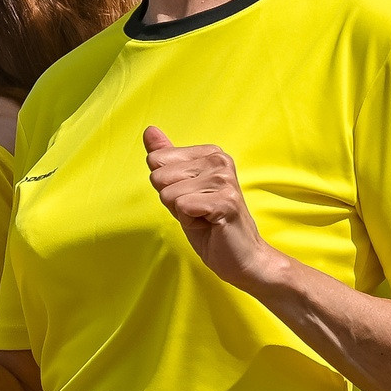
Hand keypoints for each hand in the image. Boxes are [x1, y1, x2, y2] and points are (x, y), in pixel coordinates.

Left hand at [144, 126, 279, 293]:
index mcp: (210, 153)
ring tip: (205, 218)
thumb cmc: (210, 226)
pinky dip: (189, 222)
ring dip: (182, 213)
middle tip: (198, 212)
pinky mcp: (225, 199)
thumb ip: (166, 160)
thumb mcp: (181, 190)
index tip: (191, 200)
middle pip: (160, 176)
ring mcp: (224, 179)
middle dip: (172, 201)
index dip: (167, 188)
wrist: (241, 259)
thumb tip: (149, 130)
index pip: (157, 160)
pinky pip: (182, 207)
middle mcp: (219, 160)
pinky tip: (210, 225)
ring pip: (169, 193)